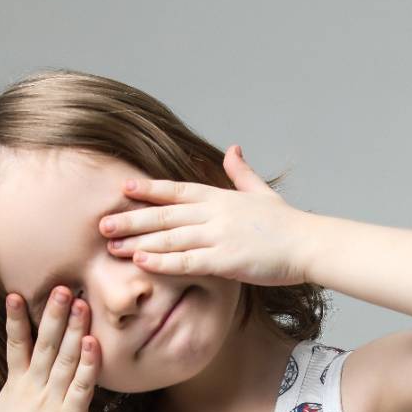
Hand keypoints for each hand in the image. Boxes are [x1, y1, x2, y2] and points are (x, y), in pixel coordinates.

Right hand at [0, 284, 98, 411]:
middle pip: (46, 344)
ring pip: (66, 359)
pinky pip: (82, 385)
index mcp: (15, 385)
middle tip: (64, 289)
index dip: (15, 319)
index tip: (15, 294)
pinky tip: (94, 344)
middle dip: (54, 315)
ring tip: (83, 305)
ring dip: (75, 330)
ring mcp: (53, 400)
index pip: (15, 345)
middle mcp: (34, 387)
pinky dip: (89, 365)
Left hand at [98, 145, 312, 287]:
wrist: (309, 244)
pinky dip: (161, 261)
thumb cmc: (286, 224)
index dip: (148, 190)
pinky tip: (140, 262)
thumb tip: (233, 149)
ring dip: (137, 242)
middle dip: (130, 219)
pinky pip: (186, 261)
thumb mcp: (261, 192)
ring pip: (169, 238)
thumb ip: (241, 172)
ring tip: (111, 246)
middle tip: (102, 224)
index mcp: (219, 196)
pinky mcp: (225, 260)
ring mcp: (218, 235)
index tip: (123, 190)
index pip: (175, 190)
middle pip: (163, 215)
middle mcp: (214, 213)